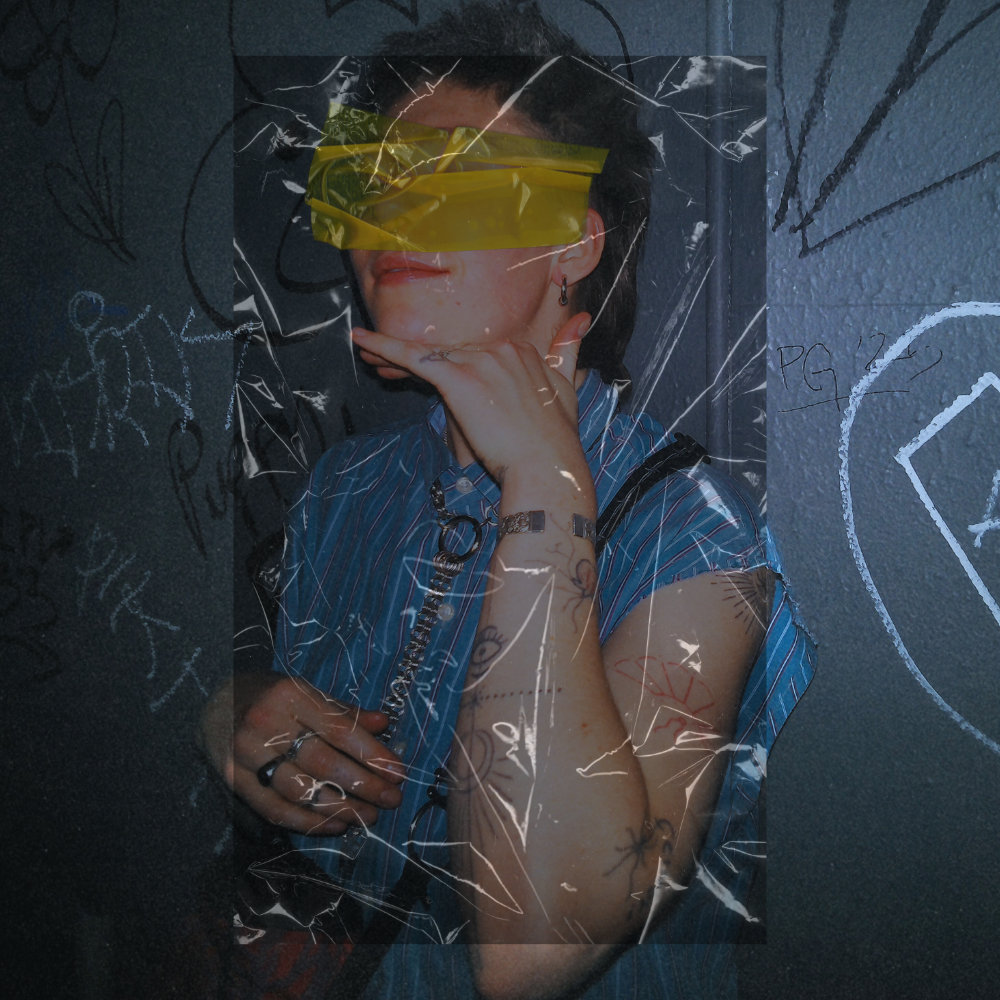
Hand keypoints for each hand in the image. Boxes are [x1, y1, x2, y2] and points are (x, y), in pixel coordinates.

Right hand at [202, 673, 404, 835]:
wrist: (212, 702)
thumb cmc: (270, 695)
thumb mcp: (307, 691)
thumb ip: (343, 711)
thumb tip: (384, 724)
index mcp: (290, 695)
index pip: (339, 729)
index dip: (372, 754)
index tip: (398, 773)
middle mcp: (266, 724)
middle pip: (323, 763)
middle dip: (363, 786)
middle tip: (391, 800)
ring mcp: (246, 754)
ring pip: (300, 791)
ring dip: (340, 809)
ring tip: (368, 817)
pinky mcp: (233, 780)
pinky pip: (275, 809)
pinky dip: (308, 822)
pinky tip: (335, 825)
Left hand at [352, 312, 591, 488]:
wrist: (548, 466)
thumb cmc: (556, 440)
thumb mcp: (567, 388)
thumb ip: (567, 351)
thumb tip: (582, 320)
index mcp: (521, 350)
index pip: (471, 351)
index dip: (446, 362)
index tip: (422, 370)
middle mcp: (501, 348)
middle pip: (447, 351)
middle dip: (414, 359)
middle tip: (377, 357)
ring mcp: (480, 361)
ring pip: (427, 353)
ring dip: (391, 353)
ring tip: (364, 350)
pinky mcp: (460, 378)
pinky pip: (414, 358)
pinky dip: (385, 346)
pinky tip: (362, 340)